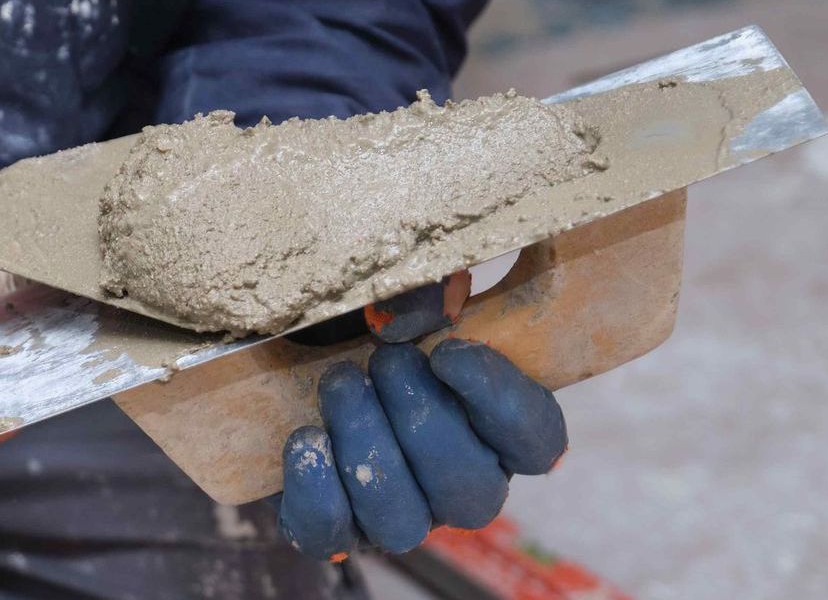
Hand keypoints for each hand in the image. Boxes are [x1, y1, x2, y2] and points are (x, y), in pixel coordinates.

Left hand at [277, 280, 567, 560]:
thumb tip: (425, 302)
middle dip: (423, 419)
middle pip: (473, 489)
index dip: (502, 404)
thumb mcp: (404, 297)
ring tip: (341, 385)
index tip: (451, 351)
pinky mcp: (334, 528)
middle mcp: (457, 486)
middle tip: (385, 361)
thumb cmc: (368, 327)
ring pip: (403, 520)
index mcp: (497, 433)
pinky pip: (331, 534)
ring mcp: (399, 514)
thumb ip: (427, 293)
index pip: (537, 443)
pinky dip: (317, 487)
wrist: (290, 360)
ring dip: (369, 448)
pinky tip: (306, 435)